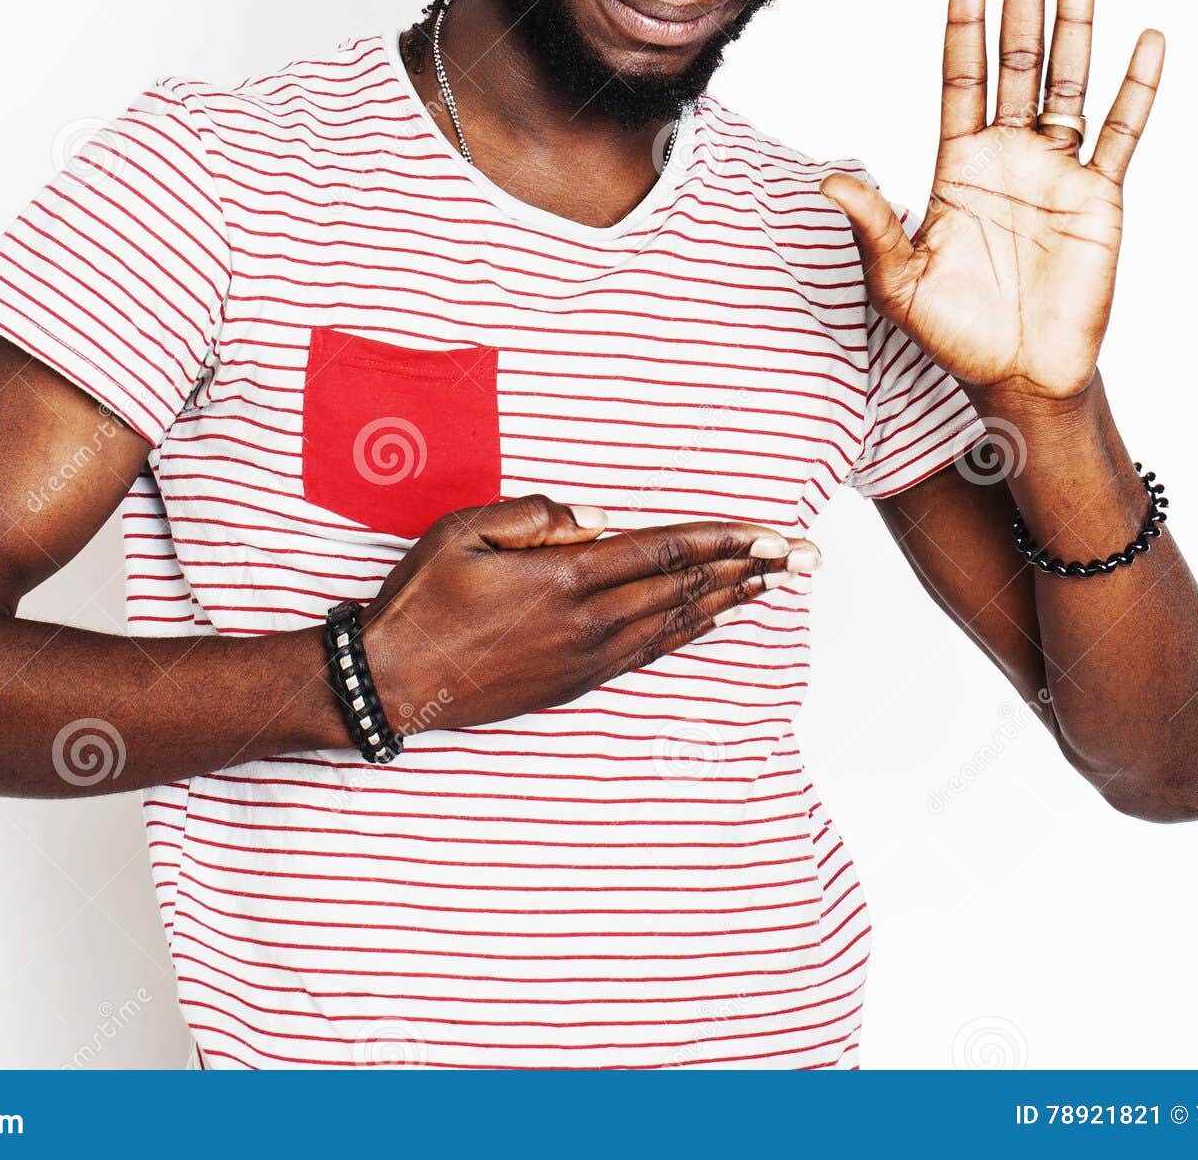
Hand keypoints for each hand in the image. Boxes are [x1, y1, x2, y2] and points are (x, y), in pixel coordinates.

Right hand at [360, 495, 819, 733]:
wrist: (392, 680)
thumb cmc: (422, 599)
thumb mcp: (463, 531)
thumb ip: (536, 516)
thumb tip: (601, 515)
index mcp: (563, 578)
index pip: (663, 551)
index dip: (724, 539)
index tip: (772, 532)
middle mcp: (587, 623)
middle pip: (686, 588)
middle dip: (751, 569)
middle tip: (804, 558)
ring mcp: (585, 659)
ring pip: (677, 624)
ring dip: (732, 601)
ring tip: (776, 585)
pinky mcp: (576, 683)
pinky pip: (650, 652)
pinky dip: (692, 632)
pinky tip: (713, 620)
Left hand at [819, 0, 1162, 405]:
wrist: (1016, 376)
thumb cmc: (954, 332)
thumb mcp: (899, 280)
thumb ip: (872, 226)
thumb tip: (830, 180)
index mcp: (958, 165)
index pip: (961, 77)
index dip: (965, 25)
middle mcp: (1009, 155)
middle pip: (1017, 61)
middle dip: (1023, 0)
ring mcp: (1058, 171)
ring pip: (1069, 82)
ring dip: (1075, 24)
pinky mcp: (1100, 198)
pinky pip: (1123, 135)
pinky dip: (1138, 91)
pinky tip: (1147, 40)